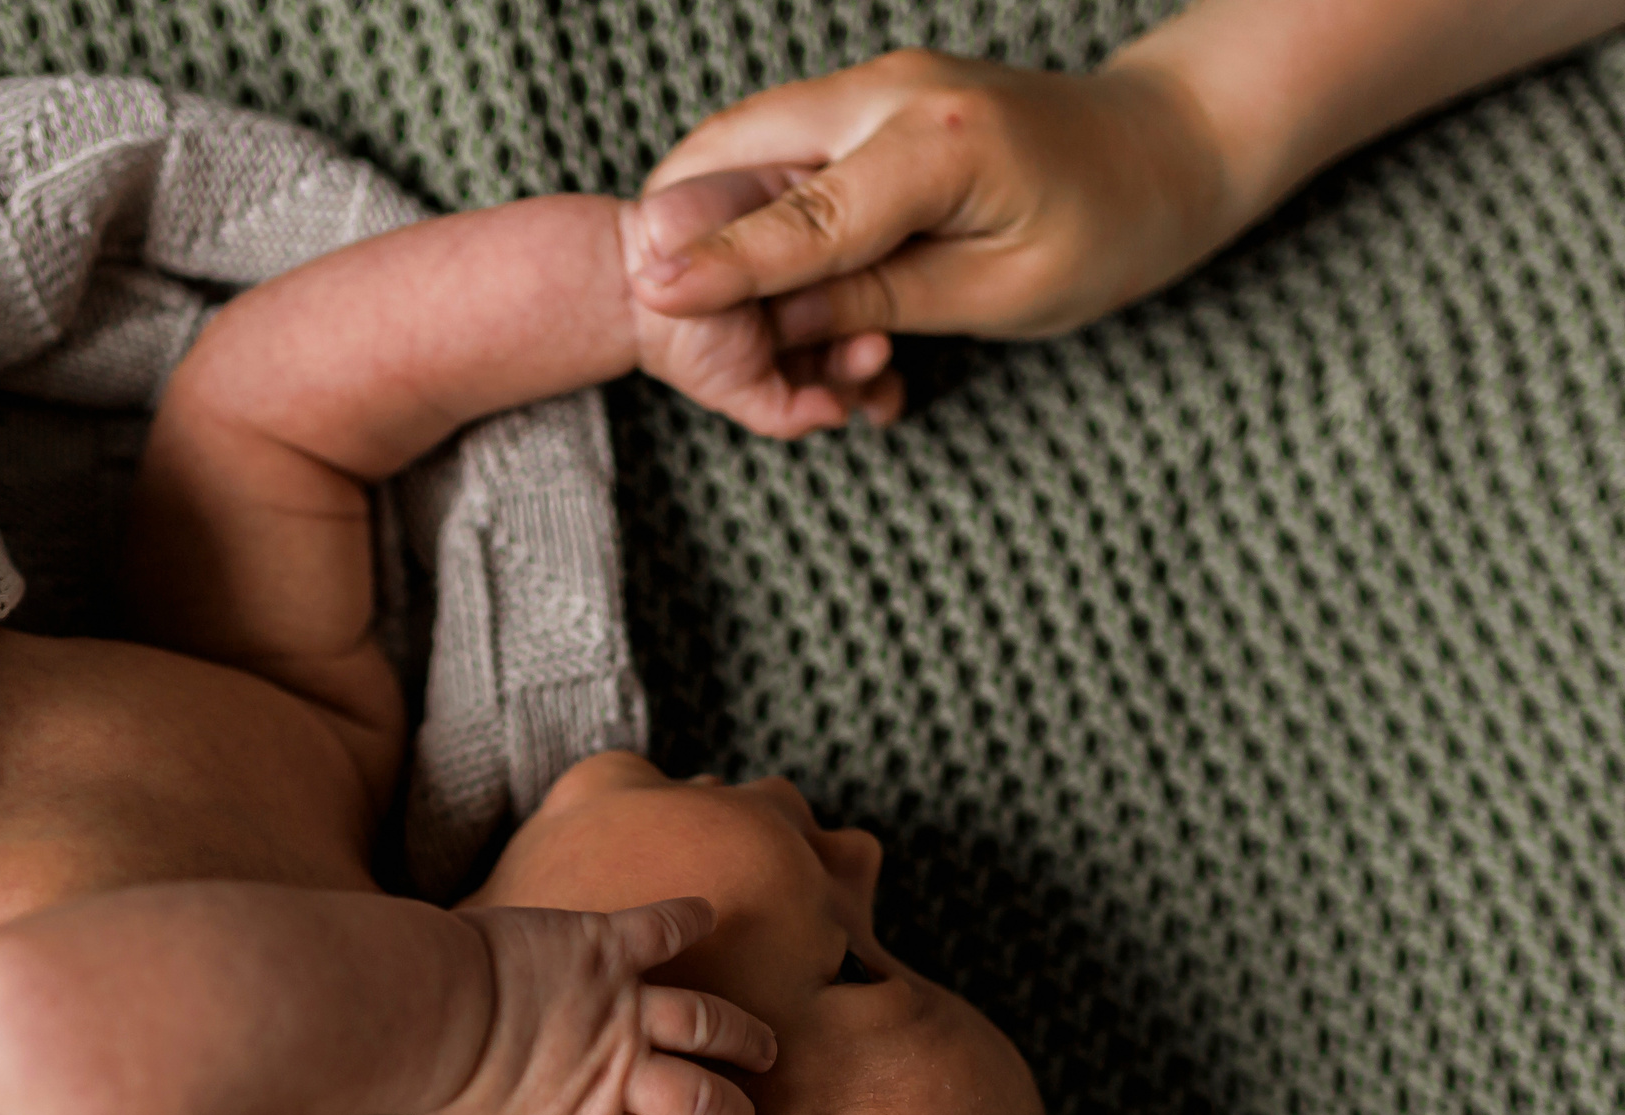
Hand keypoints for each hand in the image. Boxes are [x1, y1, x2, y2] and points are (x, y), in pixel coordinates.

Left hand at [420, 897, 776, 1114]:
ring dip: (741, 1035)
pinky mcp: (606, 947)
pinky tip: (706, 914)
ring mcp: (620, 1006)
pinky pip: (661, 929)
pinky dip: (686, 918)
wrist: (434, 1006)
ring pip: (707, 1023)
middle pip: (703, 1101)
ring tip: (763, 1047)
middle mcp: (618, 1071)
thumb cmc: (441, 1082)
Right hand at [627, 50, 1232, 411]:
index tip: (653, 295)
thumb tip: (773, 323)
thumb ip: (875, 298)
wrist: (1168, 148)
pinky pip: (783, 154)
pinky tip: (780, 280)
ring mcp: (875, 84)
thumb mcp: (997, 294)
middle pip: (733, 146)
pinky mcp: (870, 101)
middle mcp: (890, 88)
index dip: (725, 263)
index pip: (804, 214)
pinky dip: (761, 214)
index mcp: (937, 139)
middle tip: (670, 310)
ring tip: (739, 310)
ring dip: (723, 228)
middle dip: (684, 226)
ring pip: (744, 147)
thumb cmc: (1109, 229)